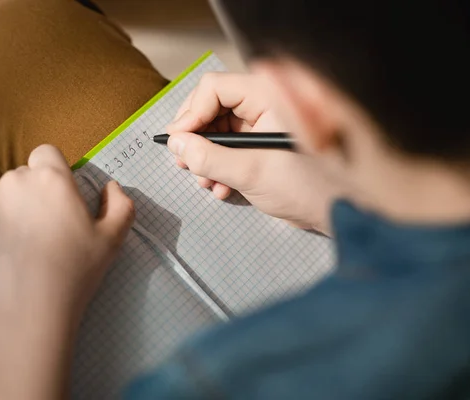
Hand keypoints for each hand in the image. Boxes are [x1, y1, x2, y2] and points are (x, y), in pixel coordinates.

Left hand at [0, 145, 133, 399]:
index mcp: (51, 179)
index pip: (47, 154)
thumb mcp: (113, 241)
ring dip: (4, 214)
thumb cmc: (74, 277)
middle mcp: (12, 181)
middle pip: (21, 178)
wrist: (26, 318)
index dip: (53, 175)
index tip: (57, 204)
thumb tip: (110, 186)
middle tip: (40, 235)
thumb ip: (120, 204)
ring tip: (14, 253)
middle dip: (30, 198)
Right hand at [167, 73, 346, 233]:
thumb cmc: (309, 187)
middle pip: (213, 108)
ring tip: (205, 182)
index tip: (177, 140)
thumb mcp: (251, 172)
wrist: (340, 212)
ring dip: (206, 158)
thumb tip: (176, 144)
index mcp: (269, 95)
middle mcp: (265, 103)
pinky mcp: (263, 144)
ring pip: (218, 130)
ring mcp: (264, 124)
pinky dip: (220, 167)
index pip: (215, 89)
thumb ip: (209, 158)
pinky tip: (220, 188)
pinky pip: (230, 147)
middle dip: (196, 139)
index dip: (191, 113)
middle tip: (183, 162)